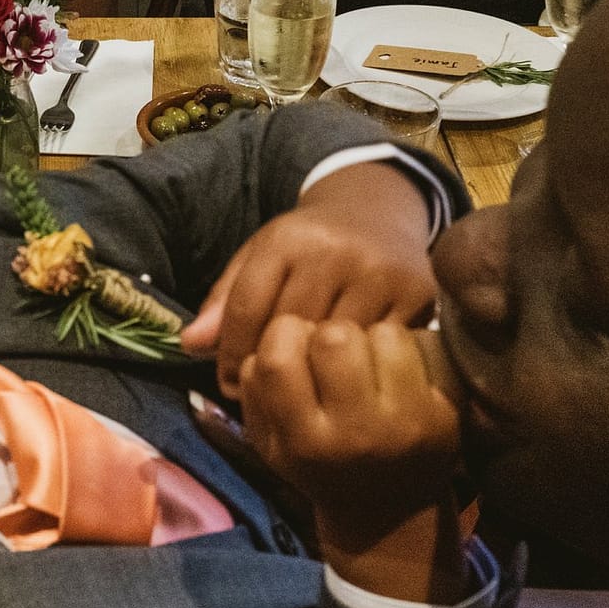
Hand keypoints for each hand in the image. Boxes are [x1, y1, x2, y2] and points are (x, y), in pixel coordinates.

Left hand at [181, 161, 435, 399]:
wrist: (379, 214)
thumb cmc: (308, 246)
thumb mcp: (261, 257)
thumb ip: (225, 299)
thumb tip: (190, 345)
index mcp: (288, 239)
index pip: (248, 308)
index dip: (230, 351)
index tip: (226, 380)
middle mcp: (336, 252)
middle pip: (290, 330)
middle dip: (270, 365)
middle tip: (263, 394)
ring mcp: (381, 273)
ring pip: (334, 345)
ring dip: (314, 373)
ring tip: (301, 392)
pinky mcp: (418, 294)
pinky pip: (378, 350)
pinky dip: (360, 367)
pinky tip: (345, 379)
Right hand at [238, 317, 465, 598]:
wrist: (389, 515)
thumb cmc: (319, 466)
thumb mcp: (270, 444)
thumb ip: (254, 391)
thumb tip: (268, 337)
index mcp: (302, 442)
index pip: (276, 360)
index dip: (283, 338)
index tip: (294, 350)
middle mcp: (352, 433)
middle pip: (332, 337)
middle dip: (326, 333)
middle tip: (331, 354)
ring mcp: (401, 421)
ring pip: (375, 333)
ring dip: (365, 336)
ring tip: (363, 360)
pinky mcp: (438, 412)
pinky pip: (411, 345)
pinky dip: (397, 344)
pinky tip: (391, 366)